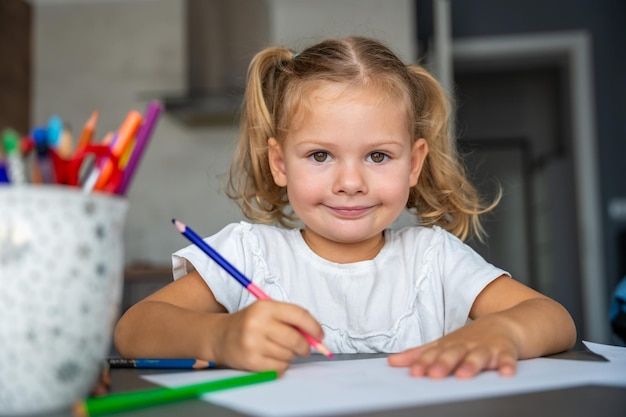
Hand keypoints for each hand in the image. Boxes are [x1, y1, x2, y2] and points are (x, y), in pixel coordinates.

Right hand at [211, 300, 323, 373]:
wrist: (219, 336)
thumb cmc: (249, 323)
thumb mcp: (267, 311)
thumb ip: (291, 319)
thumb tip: (316, 336)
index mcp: (265, 307)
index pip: (299, 315)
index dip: (314, 327)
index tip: (320, 336)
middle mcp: (258, 323)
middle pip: (296, 339)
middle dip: (305, 346)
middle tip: (305, 348)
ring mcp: (253, 343)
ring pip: (288, 355)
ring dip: (290, 355)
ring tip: (279, 350)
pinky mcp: (250, 361)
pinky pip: (279, 367)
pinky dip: (281, 365)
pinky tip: (272, 358)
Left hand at [387, 316, 519, 378]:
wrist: (507, 323)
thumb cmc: (471, 338)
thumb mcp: (444, 344)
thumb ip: (419, 354)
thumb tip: (392, 362)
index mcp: (450, 344)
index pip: (434, 354)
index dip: (423, 362)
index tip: (414, 372)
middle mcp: (466, 345)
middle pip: (454, 353)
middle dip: (444, 363)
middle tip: (434, 374)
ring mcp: (487, 348)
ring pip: (478, 356)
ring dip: (471, 365)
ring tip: (464, 375)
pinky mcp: (506, 351)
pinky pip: (508, 358)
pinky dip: (507, 365)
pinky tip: (506, 373)